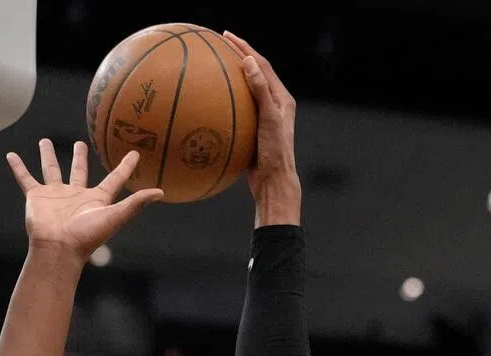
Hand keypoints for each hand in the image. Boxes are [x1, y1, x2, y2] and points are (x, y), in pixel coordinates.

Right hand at [6, 140, 162, 261]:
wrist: (58, 249)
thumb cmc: (87, 236)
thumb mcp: (114, 216)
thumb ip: (135, 204)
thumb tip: (160, 192)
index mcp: (96, 199)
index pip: (114, 180)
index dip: (125, 167)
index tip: (135, 154)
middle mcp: (76, 195)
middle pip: (79, 171)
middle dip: (80, 158)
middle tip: (82, 143)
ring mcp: (55, 195)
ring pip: (52, 170)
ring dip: (48, 156)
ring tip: (46, 141)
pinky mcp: (37, 197)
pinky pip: (26, 179)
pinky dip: (18, 167)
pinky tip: (11, 155)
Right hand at [222, 33, 299, 211]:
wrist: (273, 184)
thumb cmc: (274, 154)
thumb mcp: (268, 120)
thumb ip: (260, 91)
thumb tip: (248, 62)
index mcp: (282, 99)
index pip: (262, 65)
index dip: (245, 48)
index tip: (226, 37)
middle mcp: (274, 107)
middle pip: (254, 75)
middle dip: (238, 57)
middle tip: (220, 45)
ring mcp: (263, 121)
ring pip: (245, 93)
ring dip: (231, 80)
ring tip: (214, 69)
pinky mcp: (253, 134)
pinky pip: (237, 113)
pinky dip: (224, 105)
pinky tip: (208, 107)